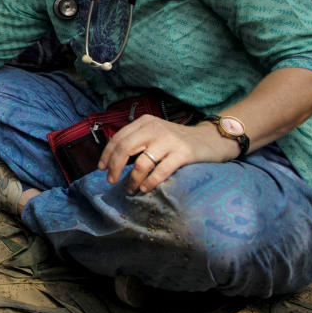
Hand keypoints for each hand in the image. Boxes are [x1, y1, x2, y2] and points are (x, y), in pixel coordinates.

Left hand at [97, 115, 238, 193]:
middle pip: (125, 148)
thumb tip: (113, 159)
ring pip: (141, 163)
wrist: (210, 139)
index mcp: (145, 122)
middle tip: (111, 181)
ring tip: (130, 189)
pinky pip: (160, 171)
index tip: (102, 168)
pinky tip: (145, 189)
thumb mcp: (155, 133)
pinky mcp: (183, 154)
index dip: (107, 154)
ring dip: (133, 180)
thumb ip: (138, 140)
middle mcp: (155, 128)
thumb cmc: (177, 140)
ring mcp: (169, 140)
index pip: (118, 138)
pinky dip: (149, 183)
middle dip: (114, 167)